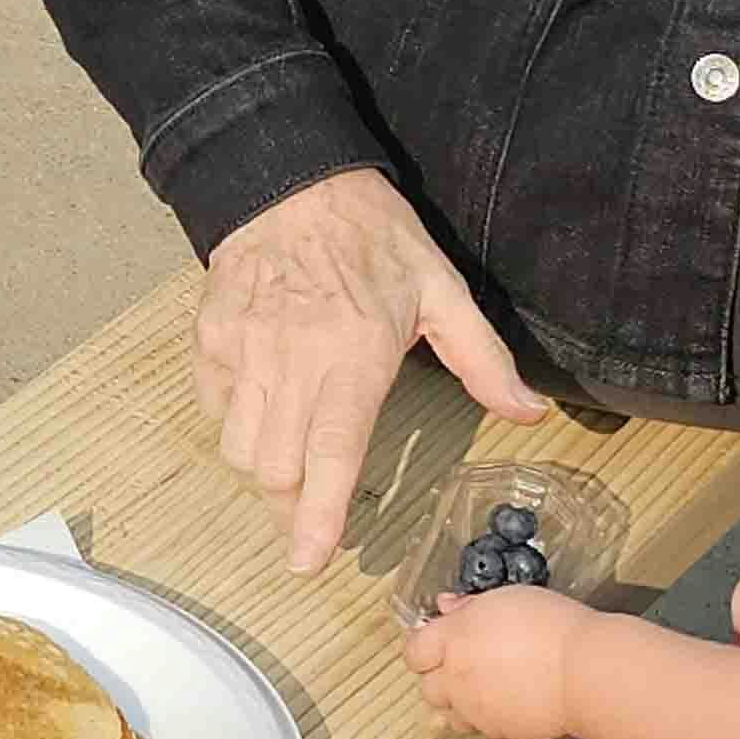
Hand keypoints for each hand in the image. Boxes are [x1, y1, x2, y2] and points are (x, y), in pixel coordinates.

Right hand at [191, 168, 547, 575]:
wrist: (290, 176)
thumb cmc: (371, 232)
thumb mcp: (440, 286)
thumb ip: (482, 358)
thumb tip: (529, 411)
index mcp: (354, 357)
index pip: (331, 456)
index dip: (317, 517)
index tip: (309, 561)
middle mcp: (292, 363)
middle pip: (275, 469)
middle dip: (290, 507)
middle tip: (307, 517)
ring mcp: (243, 351)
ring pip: (239, 447)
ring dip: (263, 470)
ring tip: (288, 465)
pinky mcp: (210, 337)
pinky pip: (214, 407)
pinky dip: (234, 422)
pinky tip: (261, 405)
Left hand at [405, 583, 592, 738]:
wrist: (583, 671)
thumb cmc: (554, 629)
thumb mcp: (508, 598)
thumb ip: (470, 606)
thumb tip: (450, 607)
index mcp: (454, 638)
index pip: (414, 650)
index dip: (424, 647)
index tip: (437, 642)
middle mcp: (457, 678)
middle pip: (428, 688)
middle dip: (441, 678)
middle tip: (464, 665)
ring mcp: (475, 710)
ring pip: (450, 717)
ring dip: (460, 705)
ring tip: (485, 690)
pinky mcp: (498, 733)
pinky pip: (483, 731)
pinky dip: (490, 722)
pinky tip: (509, 705)